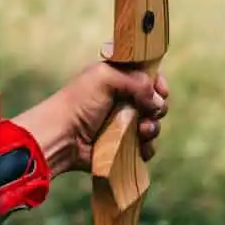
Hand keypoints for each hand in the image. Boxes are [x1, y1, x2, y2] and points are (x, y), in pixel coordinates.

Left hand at [13, 52, 169, 174]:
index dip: (157, 82)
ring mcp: (123, 124)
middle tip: (150, 112)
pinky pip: (145, 147)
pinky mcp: (122, 147)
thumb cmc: (80, 102)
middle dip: (157, 108)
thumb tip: (157, 101)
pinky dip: (146, 148)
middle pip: (154, 102)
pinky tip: (140, 147)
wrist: (62, 137)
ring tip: (141, 131)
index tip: (161, 90)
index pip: (147, 76)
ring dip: (152, 128)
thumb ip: (137, 81)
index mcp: (117, 78)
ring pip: (152, 125)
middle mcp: (122, 100)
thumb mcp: (106, 77)